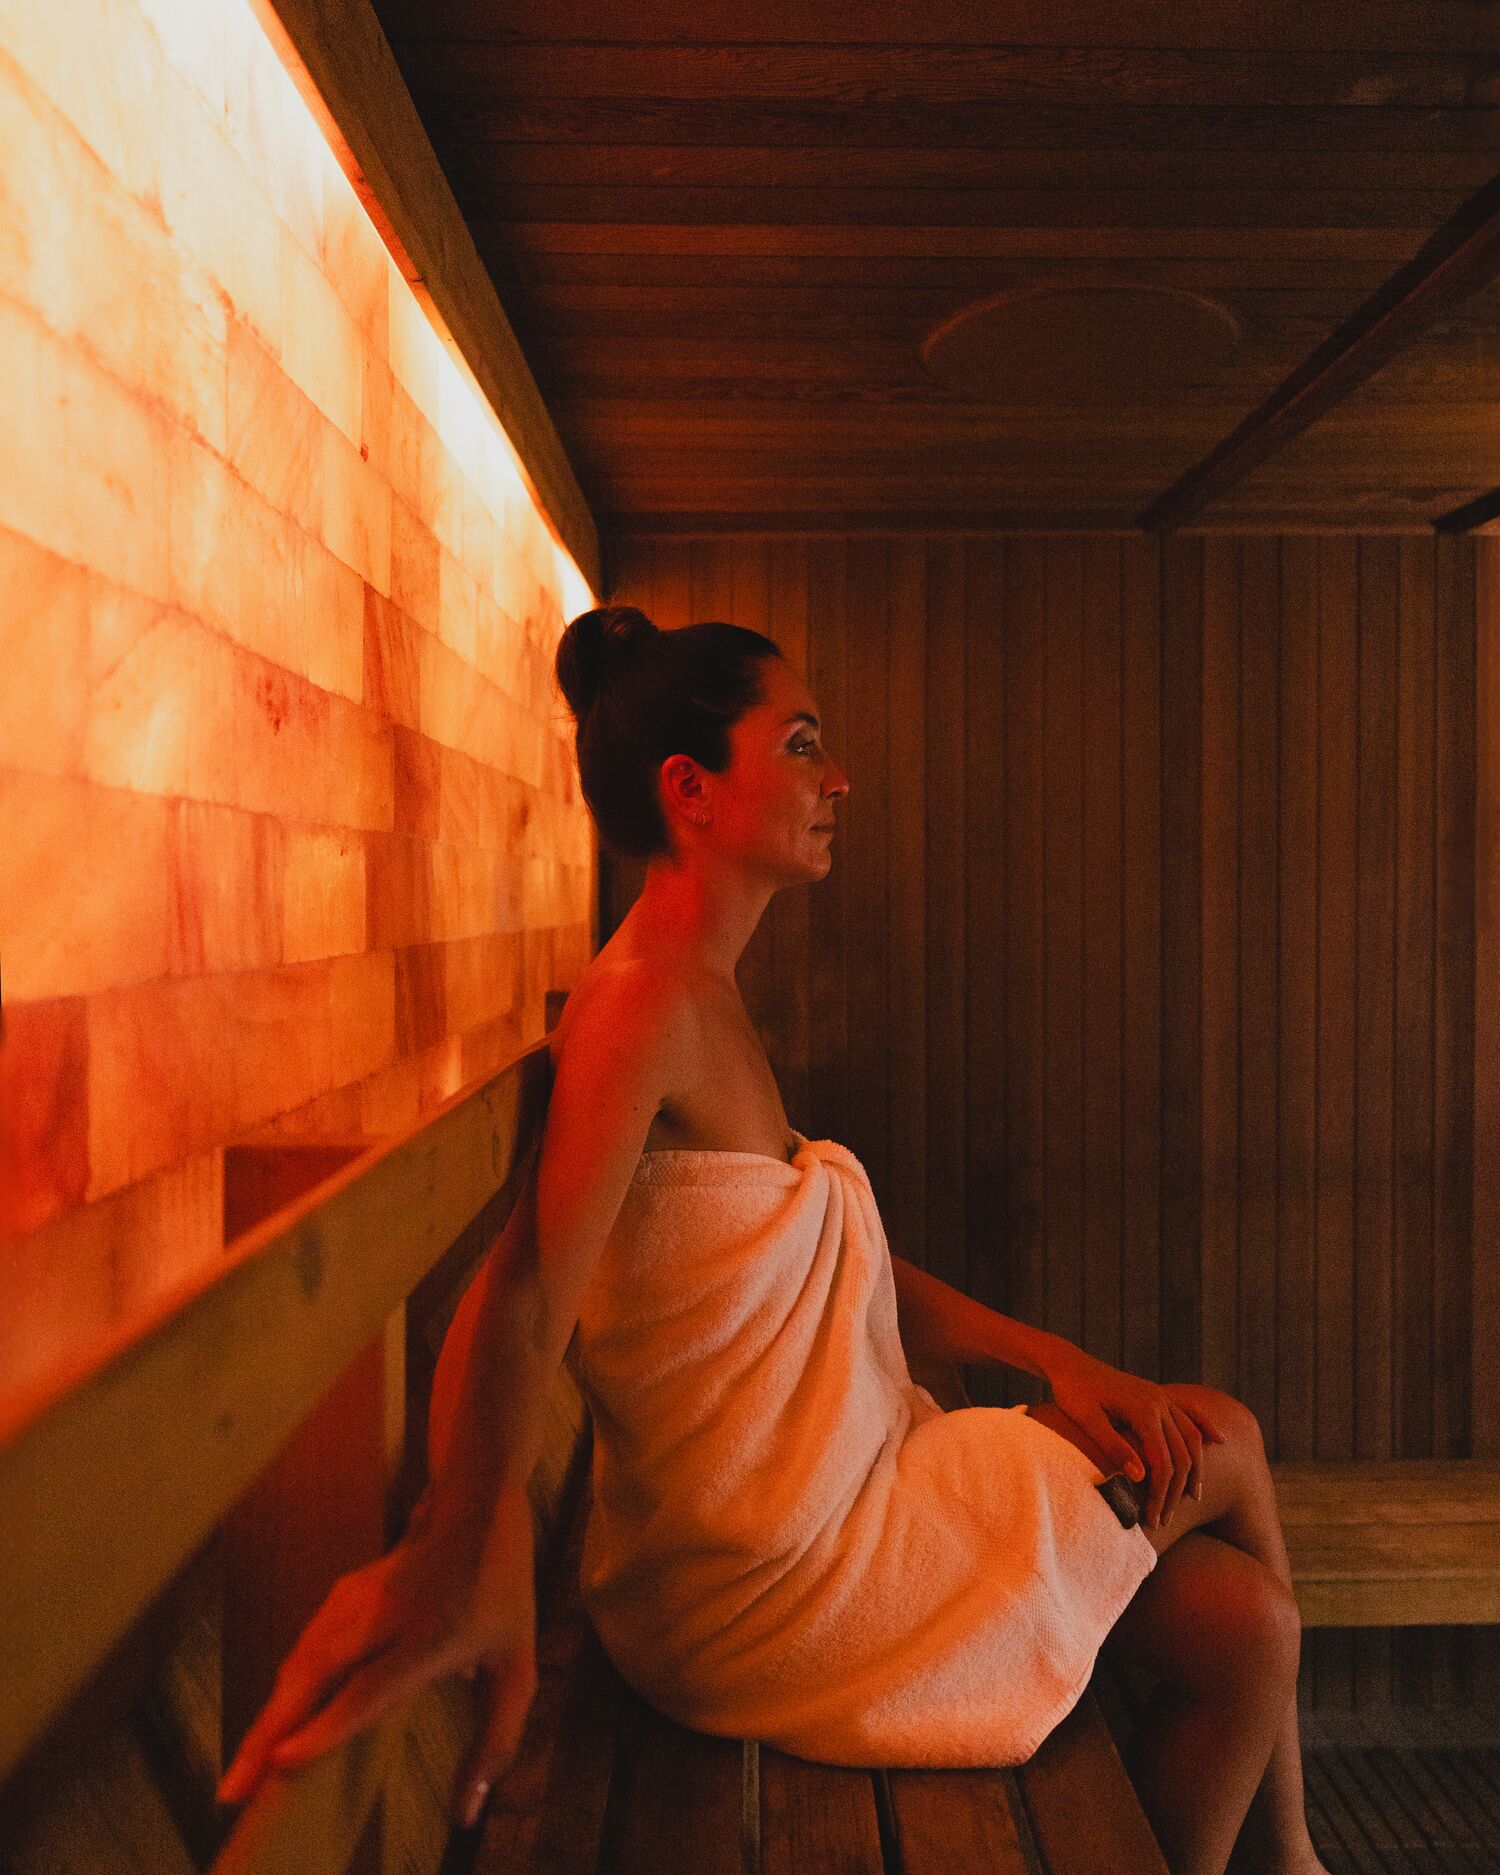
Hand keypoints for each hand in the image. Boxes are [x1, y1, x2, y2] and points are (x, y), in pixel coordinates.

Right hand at [216, 1488, 537, 1830]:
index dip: (327, 1725)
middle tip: (234, 1792)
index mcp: (431, 1635)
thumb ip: (496, 1739)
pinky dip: (281, 1695)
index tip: (284, 1759)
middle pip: (314, 1675)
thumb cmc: (500, 1590)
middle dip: (269, 1734)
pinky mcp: (338, 1597)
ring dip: (266, 1719)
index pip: (371, 1687)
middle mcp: (384, 1616)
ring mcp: (355, 1600)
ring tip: (240, 1777)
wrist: (474, 1502)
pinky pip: (303, 1651)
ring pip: (300, 1663)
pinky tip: (267, 1732)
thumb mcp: (517, 1665)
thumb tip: (466, 1813)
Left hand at [1041, 1346, 1228, 1530]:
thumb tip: (1142, 1476)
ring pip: (1191, 1436)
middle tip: (1164, 1519)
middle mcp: (1158, 1402)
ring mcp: (1161, 1397)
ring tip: (1192, 1498)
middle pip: (1181, 1454)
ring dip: (1194, 1469)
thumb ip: (1114, 1446)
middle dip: (1176, 1491)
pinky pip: (1189, 1412)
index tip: (1152, 1518)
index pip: (1163, 1462)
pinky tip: (1219, 1441)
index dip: (1160, 1494)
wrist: (1069, 1363)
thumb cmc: (1072, 1392)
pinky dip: (1205, 1427)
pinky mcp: (1158, 1395)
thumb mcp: (1087, 1420)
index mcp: (1142, 1410)